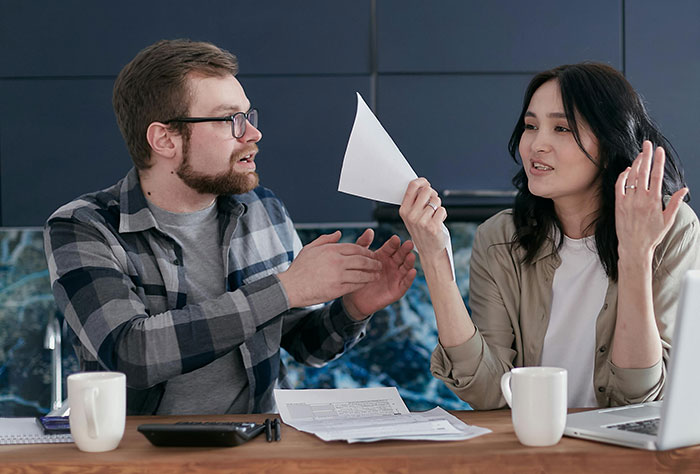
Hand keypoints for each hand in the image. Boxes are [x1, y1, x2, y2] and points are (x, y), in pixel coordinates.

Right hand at [278, 231, 381, 307]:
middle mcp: (336, 261)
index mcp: (331, 249)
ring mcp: (338, 275)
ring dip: (372, 274)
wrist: (291, 287)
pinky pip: (356, 285)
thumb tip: (339, 233)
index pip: (355, 247)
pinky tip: (367, 283)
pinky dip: (363, 283)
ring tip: (377, 274)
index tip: (371, 254)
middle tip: (379, 264)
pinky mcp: (337, 289)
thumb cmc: (299, 268)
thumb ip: (326, 239)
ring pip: (362, 273)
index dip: (366, 250)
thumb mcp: (310, 248)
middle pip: (362, 259)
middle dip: (373, 262)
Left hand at [342, 229, 416, 319]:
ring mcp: (396, 277)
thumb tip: (369, 230)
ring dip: (409, 262)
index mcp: (383, 256)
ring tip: (411, 256)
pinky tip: (412, 271)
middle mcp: (392, 265)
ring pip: (405, 267)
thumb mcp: (358, 259)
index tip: (395, 239)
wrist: (354, 299)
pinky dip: (410, 278)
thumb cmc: (357, 277)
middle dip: (405, 250)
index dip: (393, 243)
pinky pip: (405, 283)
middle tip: (409, 243)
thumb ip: (363, 245)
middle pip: (401, 255)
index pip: (391, 247)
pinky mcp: (398, 289)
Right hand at [398, 178, 446, 258]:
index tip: (426, 183)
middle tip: (432, 202)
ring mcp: (421, 221)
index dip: (422, 181)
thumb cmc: (422, 231)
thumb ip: (415, 201)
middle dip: (432, 194)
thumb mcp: (412, 216)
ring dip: (438, 206)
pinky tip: (438, 221)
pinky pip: (442, 210)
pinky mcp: (432, 226)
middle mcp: (411, 215)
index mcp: (404, 210)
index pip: (412, 186)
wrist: (429, 250)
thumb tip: (424, 185)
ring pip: (436, 201)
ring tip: (434, 216)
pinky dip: (443, 214)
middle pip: (426, 190)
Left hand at [615, 140, 686, 261]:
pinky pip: (619, 186)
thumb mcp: (668, 220)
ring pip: (631, 177)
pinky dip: (623, 176)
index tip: (659, 150)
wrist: (634, 247)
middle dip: (646, 156)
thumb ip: (675, 203)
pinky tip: (627, 170)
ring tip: (640, 154)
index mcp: (654, 201)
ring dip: (635, 164)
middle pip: (643, 172)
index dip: (658, 161)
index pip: (657, 176)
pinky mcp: (618, 205)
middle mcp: (640, 199)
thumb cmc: (652, 235)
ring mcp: (628, 201)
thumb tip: (684, 189)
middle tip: (647, 144)